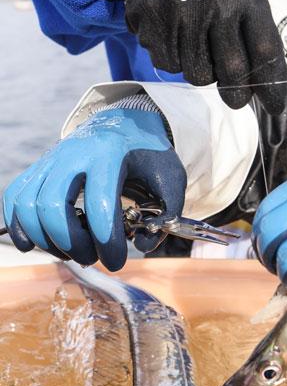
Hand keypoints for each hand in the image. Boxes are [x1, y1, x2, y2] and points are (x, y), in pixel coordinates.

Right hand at [2, 108, 185, 270]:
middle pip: (53, 205)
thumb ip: (166, 215)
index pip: (100, 204)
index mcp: (110, 154)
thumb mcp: (171, 179)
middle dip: (70, 243)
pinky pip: (15, 197)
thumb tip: (142, 246)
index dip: (106, 241)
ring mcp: (51, 159)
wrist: (125, 124)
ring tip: (70, 251)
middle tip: (91, 257)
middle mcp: (74, 153)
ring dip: (45, 239)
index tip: (117, 261)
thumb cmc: (148, 155)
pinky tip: (34, 243)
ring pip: (28, 204)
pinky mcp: (39, 167)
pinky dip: (19, 225)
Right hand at [107, 0, 286, 112]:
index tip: (274, 107)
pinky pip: (168, 64)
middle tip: (236, 100)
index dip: (270, 85)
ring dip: (200, 71)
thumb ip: (257, 38)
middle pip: (232, 70)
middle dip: (236, 94)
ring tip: (198, 45)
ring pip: (197, 74)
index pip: (264, 51)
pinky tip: (174, 35)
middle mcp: (217, 4)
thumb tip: (269, 87)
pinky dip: (173, 59)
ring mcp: (182, 11)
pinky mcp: (152, 18)